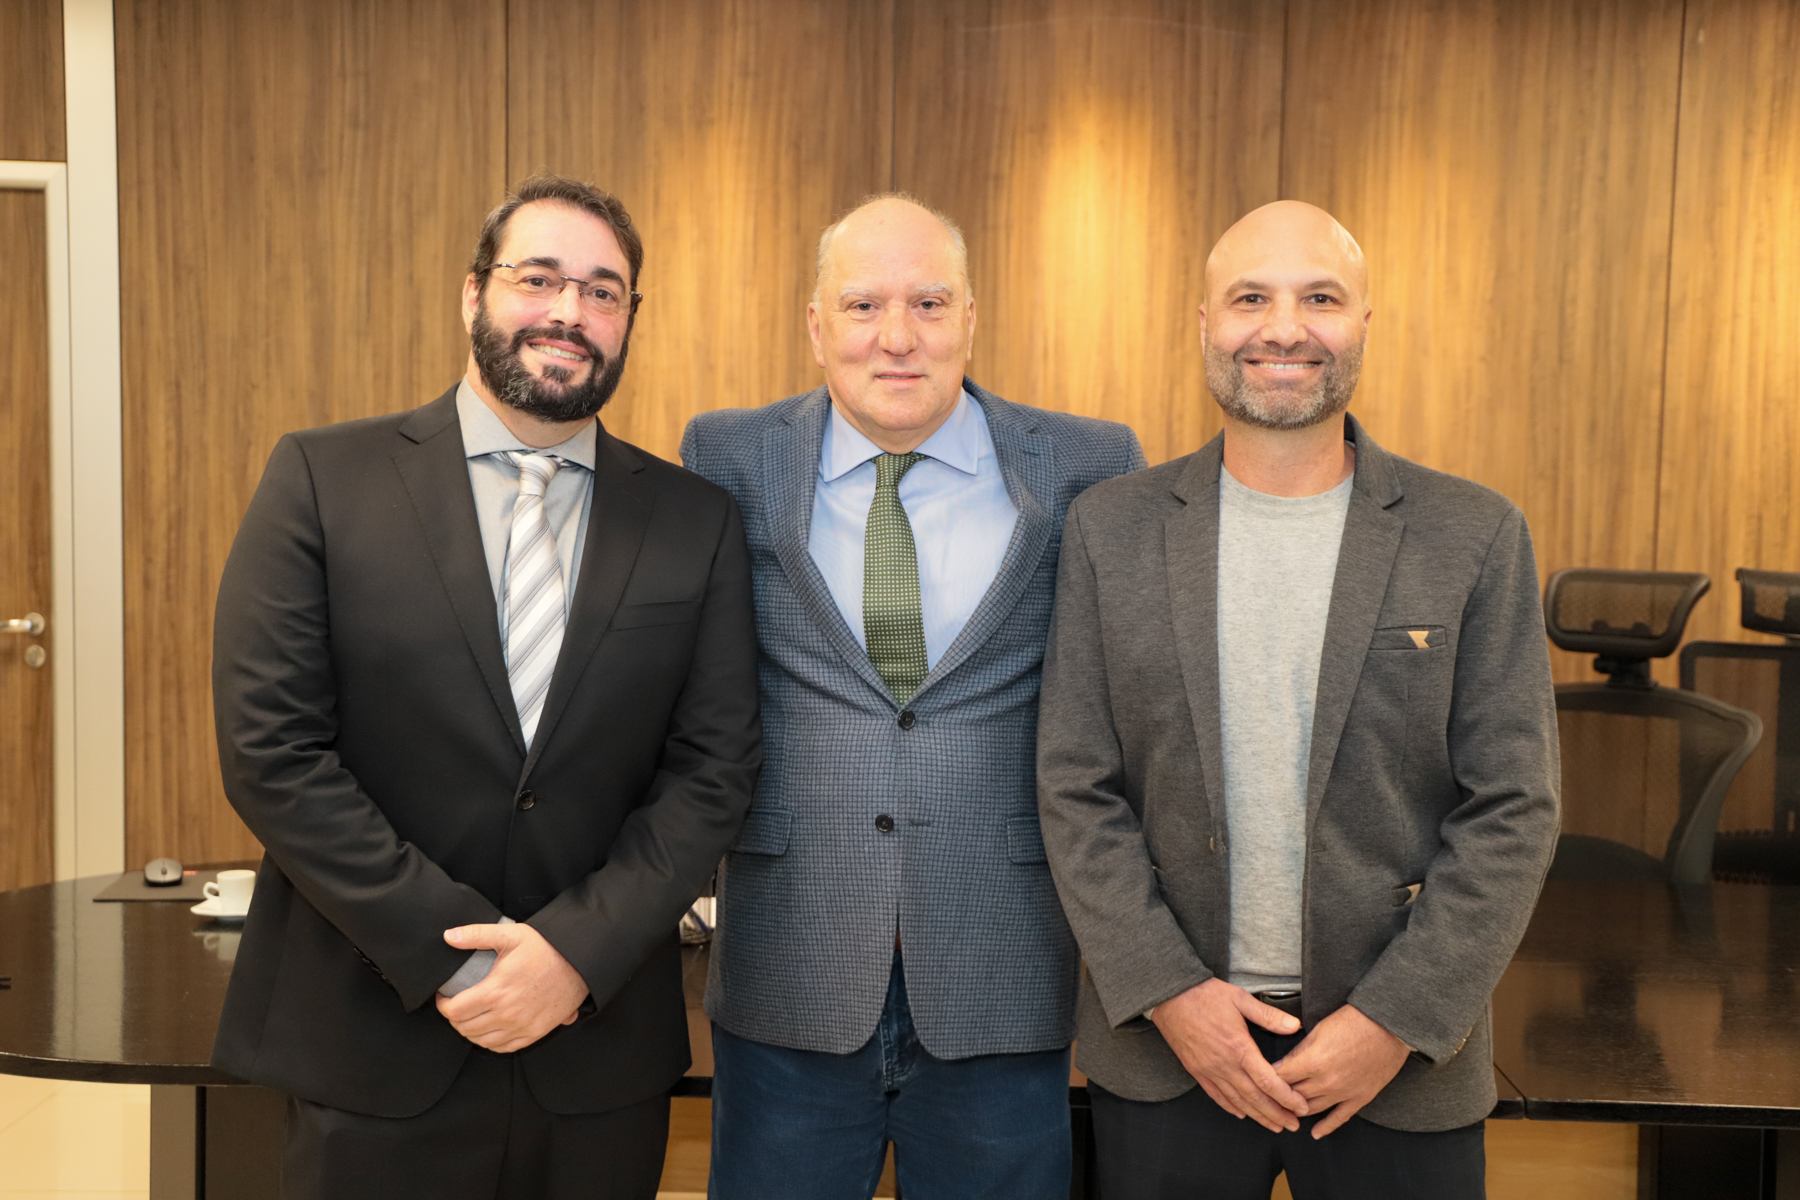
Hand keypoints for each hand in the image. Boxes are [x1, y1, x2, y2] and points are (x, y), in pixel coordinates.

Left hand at [434, 923, 588, 1052]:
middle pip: (464, 1028)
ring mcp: (521, 1026)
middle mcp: (506, 1014)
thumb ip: (476, 934)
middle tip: (456, 1005)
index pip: (455, 1011)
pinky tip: (489, 1030)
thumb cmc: (545, 948)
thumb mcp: (510, 934)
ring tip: (470, 1017)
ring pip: (481, 1041)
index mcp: (495, 991)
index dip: (443, 1005)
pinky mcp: (534, 1033)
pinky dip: (490, 1042)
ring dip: (470, 1031)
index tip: (445, 996)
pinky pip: (503, 1047)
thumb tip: (448, 936)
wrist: (579, 962)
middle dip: (454, 1018)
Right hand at [1151, 979, 1307, 1131]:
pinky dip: (1231, 1107)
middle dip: (1277, 1114)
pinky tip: (1242, 1114)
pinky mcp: (1196, 1070)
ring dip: (1257, 1116)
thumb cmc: (1205, 995)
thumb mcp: (1240, 998)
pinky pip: (1216, 1095)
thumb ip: (1268, 1015)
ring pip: (1237, 1101)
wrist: (1170, 997)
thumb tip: (1294, 1025)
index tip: (1301, 1106)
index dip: (1286, 1097)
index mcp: (1238, 1047)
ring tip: (1274, 1126)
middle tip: (1293, 1125)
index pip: (1267, 1080)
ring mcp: (1208, 1070)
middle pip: (1255, 1097)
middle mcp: (1224, 1064)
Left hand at [1271, 1004, 1409, 1136]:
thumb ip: (1300, 1050)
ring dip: (1296, 1111)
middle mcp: (1325, 1082)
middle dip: (1278, 1096)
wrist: (1388, 1026)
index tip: (1257, 1077)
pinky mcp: (1359, 1098)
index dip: (1266, 1077)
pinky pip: (1339, 1118)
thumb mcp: (1318, 1029)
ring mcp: (1343, 1093)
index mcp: (1312, 1061)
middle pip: (1292, 1095)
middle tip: (1267, 1096)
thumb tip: (1285, 1063)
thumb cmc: (1353, 1021)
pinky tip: (1315, 1133)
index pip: (1279, 1077)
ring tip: (1285, 1111)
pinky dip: (1325, 1128)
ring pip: (1311, 1109)